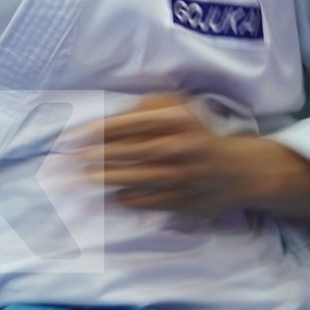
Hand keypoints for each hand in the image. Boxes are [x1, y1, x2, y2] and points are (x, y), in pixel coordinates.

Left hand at [64, 93, 269, 221]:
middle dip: (98, 155)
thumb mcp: (181, 111)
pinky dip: (130, 199)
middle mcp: (181, 148)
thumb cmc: (200, 136)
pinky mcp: (184, 201)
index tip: (75, 135)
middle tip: (69, 159)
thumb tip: (113, 119)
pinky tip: (113, 196)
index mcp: (179, 122)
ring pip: (139, 178)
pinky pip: (150, 201)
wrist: (240, 171)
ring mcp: (183, 177)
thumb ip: (149, 108)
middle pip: (131, 152)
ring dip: (108, 179)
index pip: (132, 124)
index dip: (100, 130)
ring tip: (82, 179)